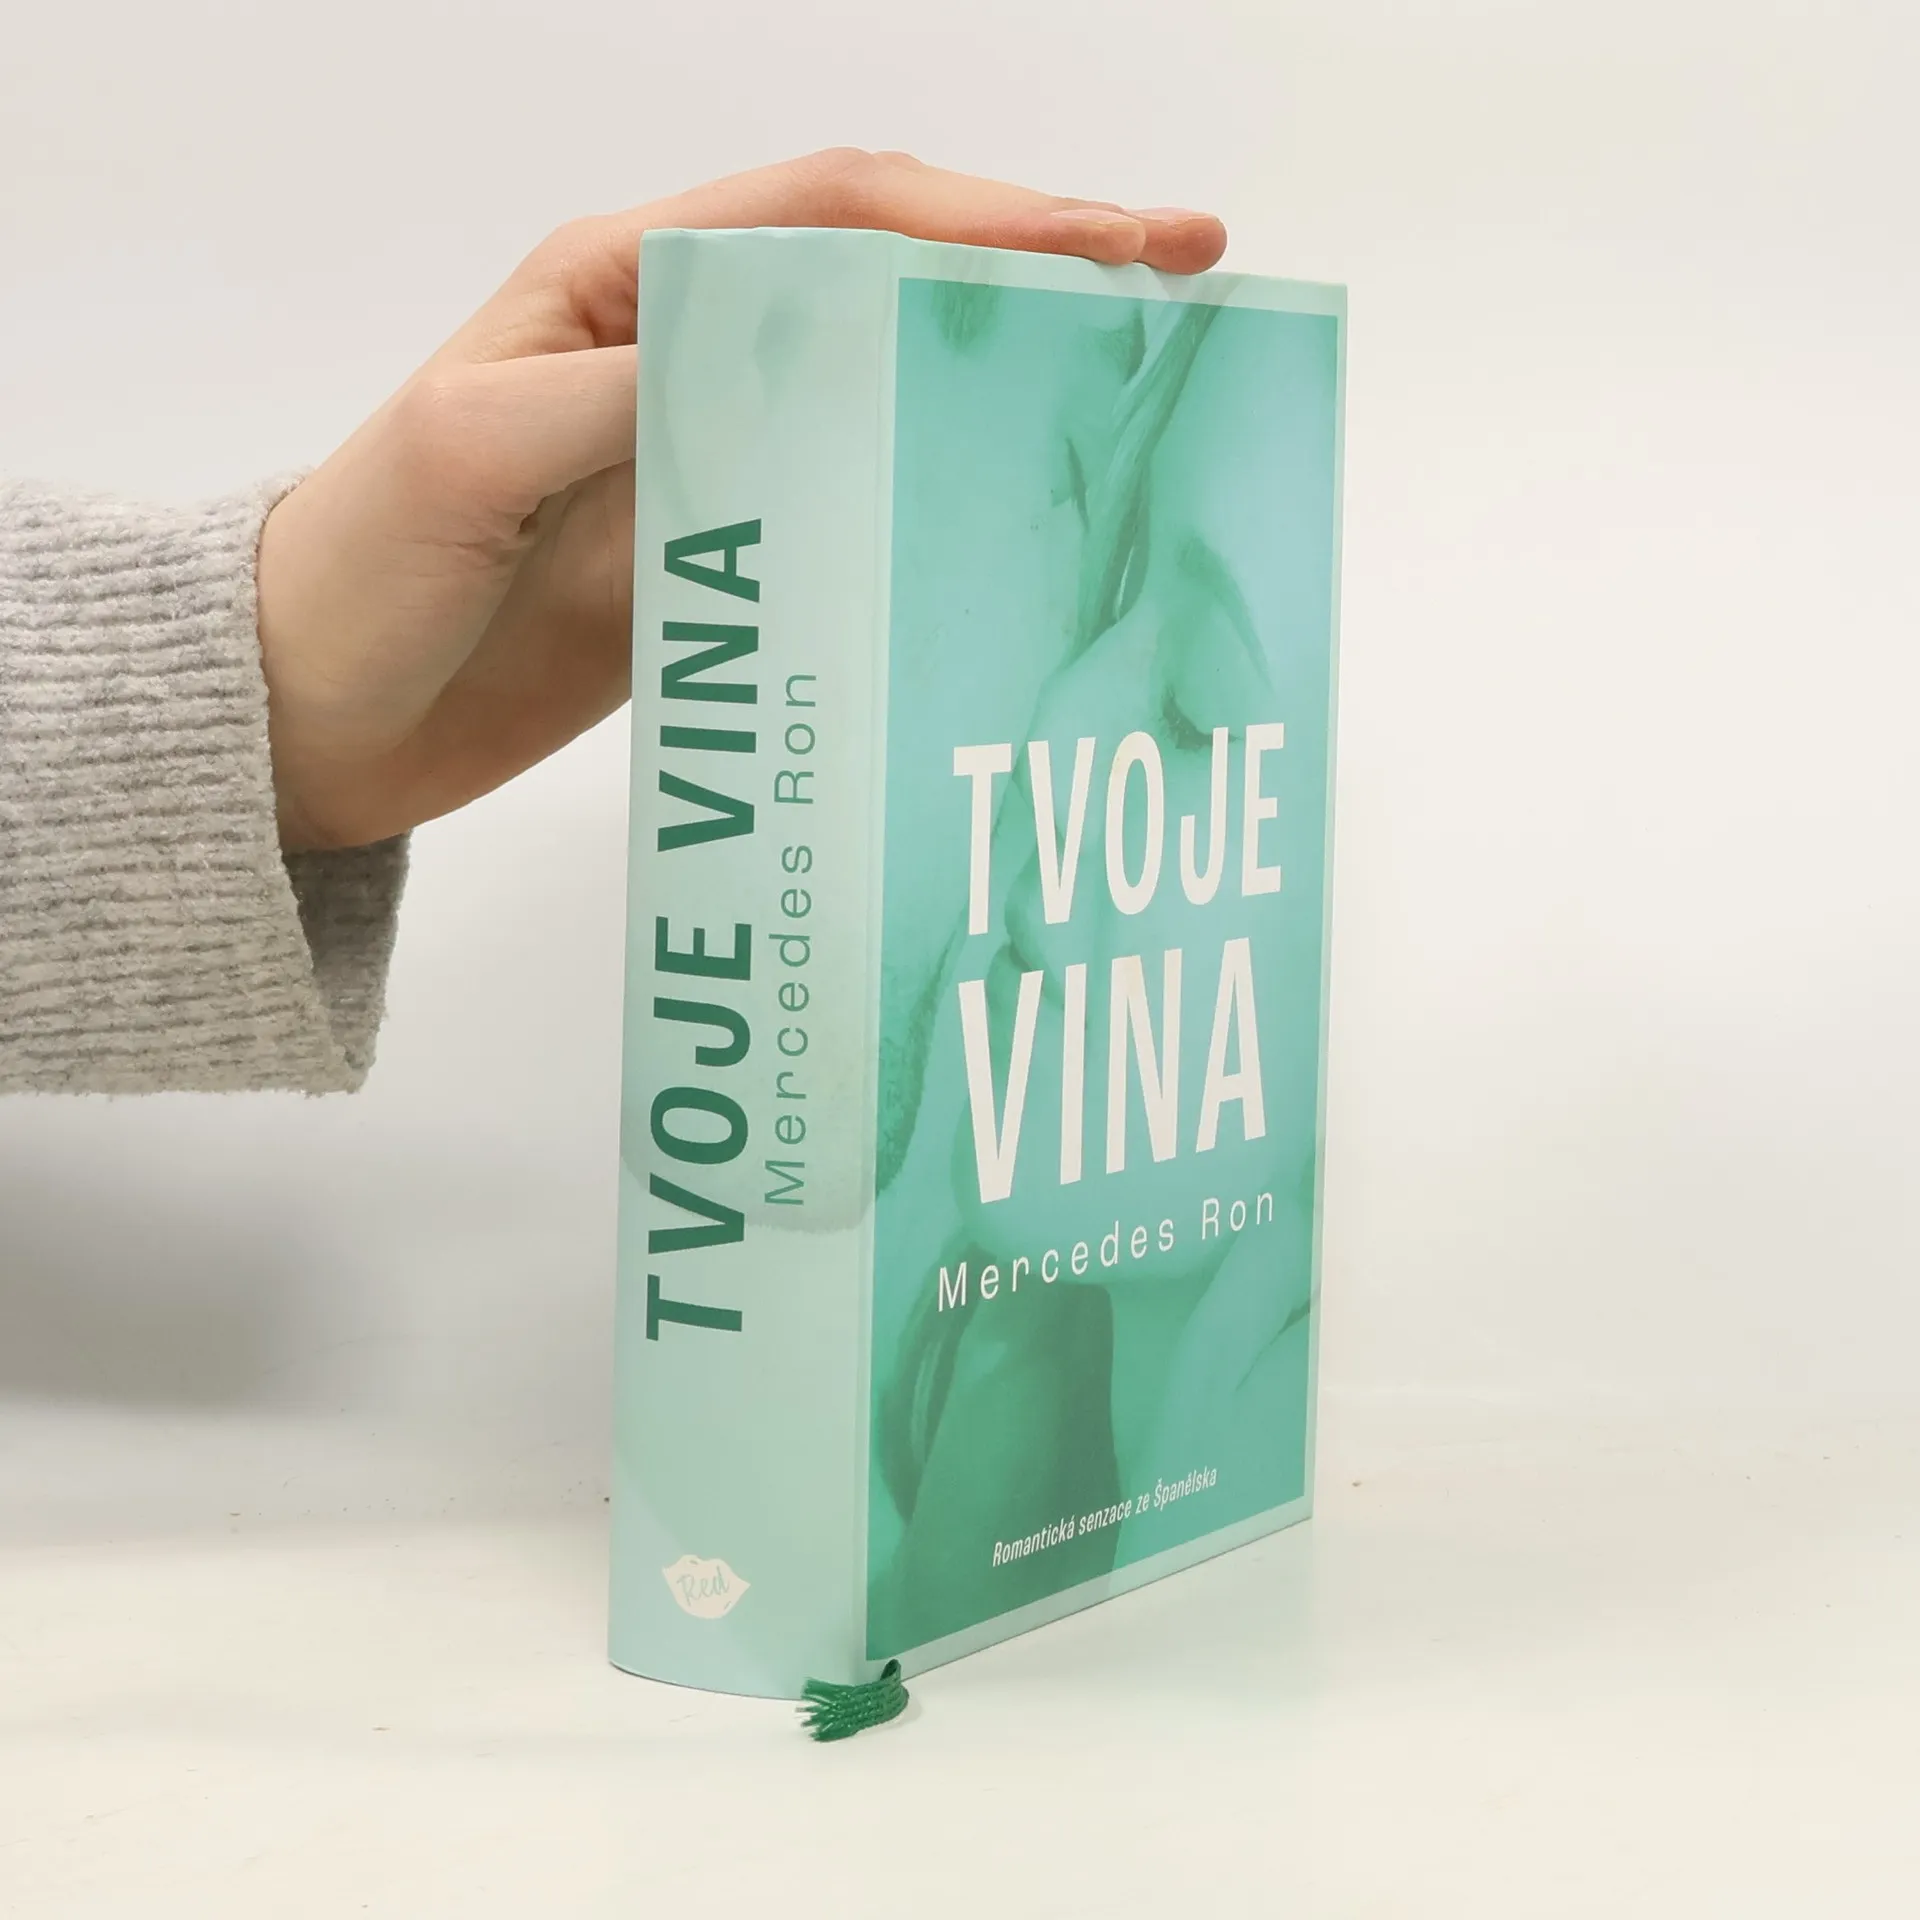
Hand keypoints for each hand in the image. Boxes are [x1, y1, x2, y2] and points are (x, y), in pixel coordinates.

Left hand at [256, 149, 1226, 849]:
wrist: (309, 713)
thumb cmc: (358, 565)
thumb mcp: (474, 451)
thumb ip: (626, 394)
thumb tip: (792, 361)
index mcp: (626, 283)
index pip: (838, 215)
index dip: (990, 216)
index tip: (1129, 242)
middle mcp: (682, 353)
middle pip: (889, 284)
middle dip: (1034, 278)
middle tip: (1180, 297)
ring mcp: (710, 458)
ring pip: (885, 394)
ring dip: (998, 389)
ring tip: (1127, 408)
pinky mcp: (720, 558)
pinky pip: (850, 511)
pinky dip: (934, 509)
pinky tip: (1008, 530)